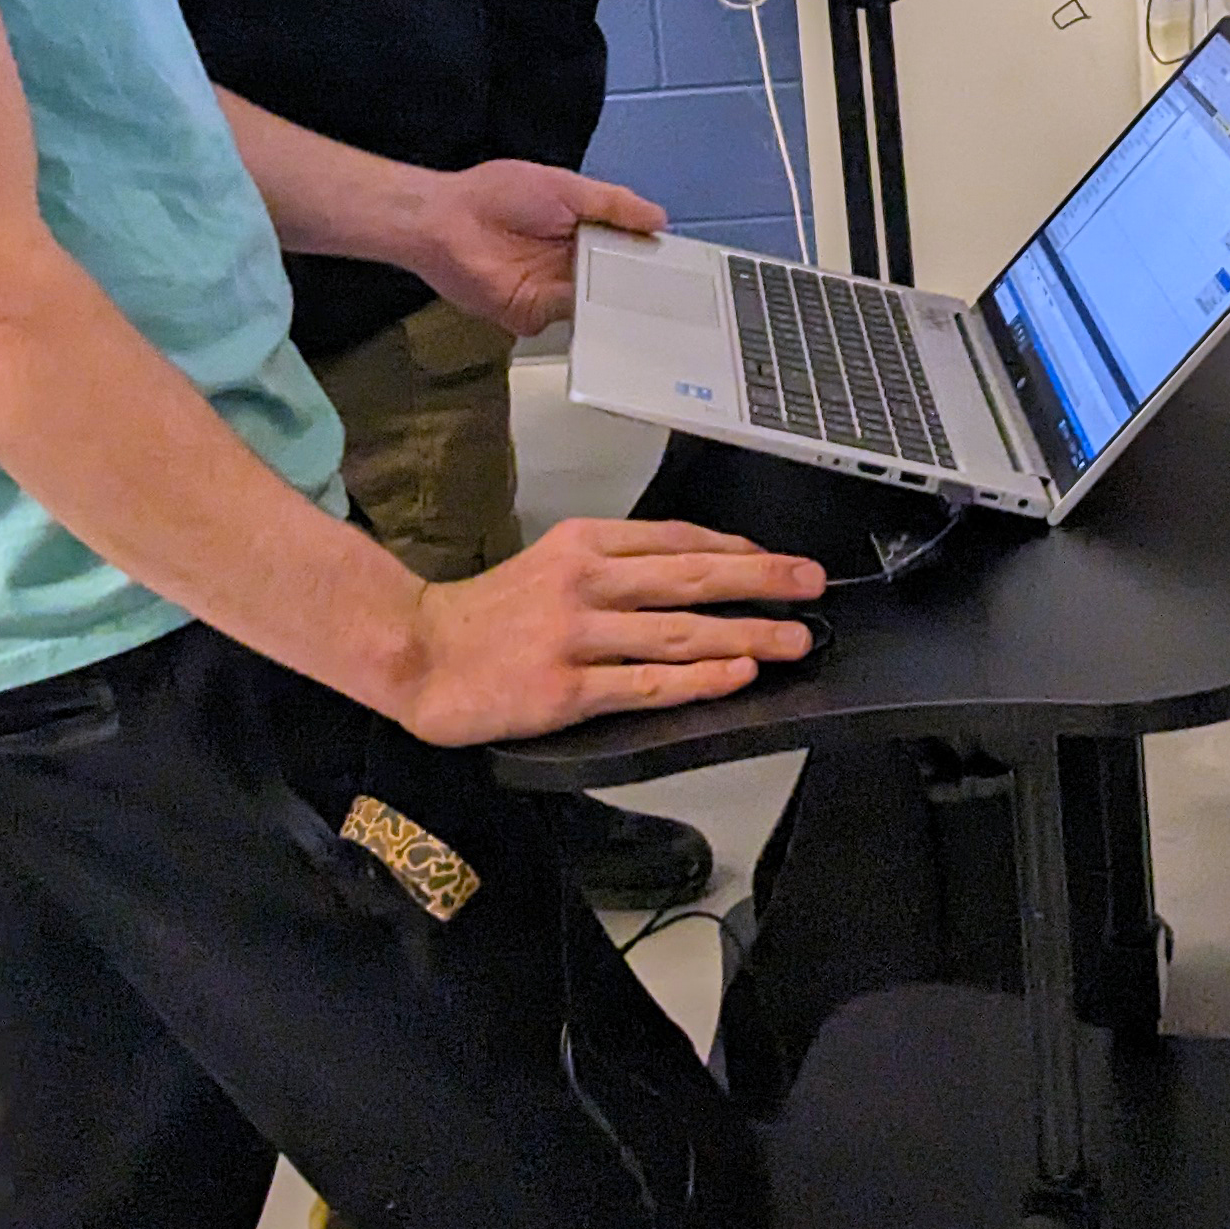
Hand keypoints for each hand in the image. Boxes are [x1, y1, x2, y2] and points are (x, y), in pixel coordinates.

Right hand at [394, 518, 825, 746]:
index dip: (737, 548)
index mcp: (583, 543)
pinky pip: (647, 683)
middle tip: (810, 585)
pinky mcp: (568, 689)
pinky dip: (698, 678)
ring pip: (680, 631)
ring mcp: (577, 636)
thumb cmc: (486, 616)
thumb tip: (689, 575)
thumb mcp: (549, 563)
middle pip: (691, 577)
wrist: (419, 654)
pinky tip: (735, 675)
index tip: (779, 559)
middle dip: (761, 580)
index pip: (676, 539)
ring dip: (746, 634)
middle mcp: (584, 581)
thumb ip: (612, 564)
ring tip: (792, 640)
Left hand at [406, 159, 663, 334]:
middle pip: (617, 283)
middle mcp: (571, 265)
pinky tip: (616, 320)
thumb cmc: (498, 195)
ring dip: (623, 308)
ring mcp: (554, 294)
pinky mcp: (534, 316)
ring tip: (662, 314)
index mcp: (581, 231)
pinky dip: (592, 322)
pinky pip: (571, 323)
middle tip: (684, 301)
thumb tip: (659, 219)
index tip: (686, 270)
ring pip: (600, 306)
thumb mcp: (566, 187)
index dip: (651, 258)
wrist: (445, 221)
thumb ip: (613, 204)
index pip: (626, 250)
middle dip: (645, 290)